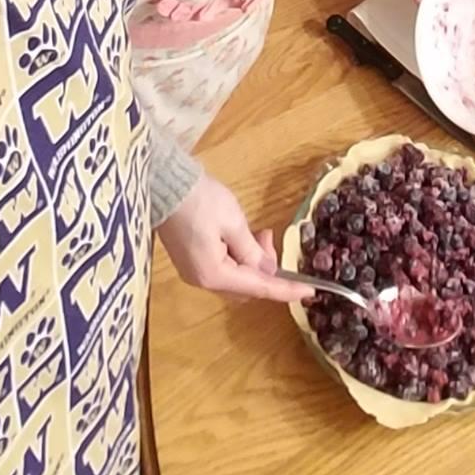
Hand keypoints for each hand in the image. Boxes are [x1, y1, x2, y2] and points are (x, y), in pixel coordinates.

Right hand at [158, 175, 312, 303]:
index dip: (286, 289)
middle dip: (265, 268)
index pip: (258, 287)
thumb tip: (267, 270)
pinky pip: (222, 268)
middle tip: (268, 236)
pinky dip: (238, 257)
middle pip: (245, 287)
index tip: (310, 290)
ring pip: (234, 277)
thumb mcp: (233, 222)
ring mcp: (194, 271)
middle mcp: (202, 280)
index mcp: (214, 274)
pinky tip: (242, 235)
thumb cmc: (201, 201)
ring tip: (257, 231)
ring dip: (252, 260)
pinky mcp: (190, 260)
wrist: (164, 184)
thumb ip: (253, 250)